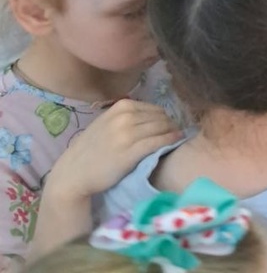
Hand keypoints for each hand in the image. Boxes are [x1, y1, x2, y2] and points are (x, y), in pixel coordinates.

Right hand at [45, 100, 180, 200]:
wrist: (73, 174)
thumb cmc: (91, 150)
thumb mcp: (107, 123)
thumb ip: (127, 116)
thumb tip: (155, 115)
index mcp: (121, 107)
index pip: (154, 109)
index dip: (165, 117)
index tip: (170, 125)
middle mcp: (125, 117)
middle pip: (160, 117)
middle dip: (171, 124)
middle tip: (176, 132)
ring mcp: (128, 134)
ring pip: (162, 127)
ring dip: (173, 131)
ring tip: (177, 137)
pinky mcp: (131, 152)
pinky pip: (158, 141)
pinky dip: (170, 140)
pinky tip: (176, 141)